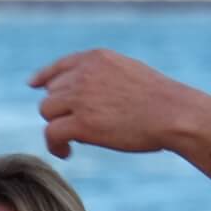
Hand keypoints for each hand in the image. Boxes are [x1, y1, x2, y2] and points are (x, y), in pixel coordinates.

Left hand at [30, 50, 195, 158]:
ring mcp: (80, 98)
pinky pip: (51, 133)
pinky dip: (54, 144)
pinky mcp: (82, 124)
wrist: (175, 113)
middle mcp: (83, 74)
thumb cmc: (162, 99)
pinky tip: (65, 152)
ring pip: (47, 111)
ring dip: (56, 125)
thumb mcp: (130, 72)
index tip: (35, 85)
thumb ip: (104, 75)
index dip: (45, 77)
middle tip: (75, 126)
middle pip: (52, 93)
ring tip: (69, 141)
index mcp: (96, 58)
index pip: (59, 66)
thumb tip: (85, 92)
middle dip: (61, 109)